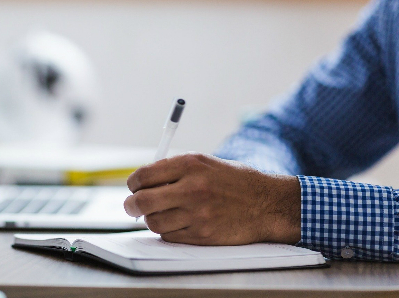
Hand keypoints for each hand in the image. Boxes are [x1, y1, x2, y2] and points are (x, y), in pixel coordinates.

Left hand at [124, 153, 300, 244]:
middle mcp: (192, 188)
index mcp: (190, 164)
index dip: (133, 183)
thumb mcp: (205, 163)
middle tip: (132, 206)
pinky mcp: (202, 235)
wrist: (267, 203)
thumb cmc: (234, 181)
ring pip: (153, 222)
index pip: (144, 175)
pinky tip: (177, 222)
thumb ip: (174, 169)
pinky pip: (169, 236)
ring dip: (151, 219)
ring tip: (160, 213)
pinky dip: (167, 231)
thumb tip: (142, 182)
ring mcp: (197, 214)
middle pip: (142, 201)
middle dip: (131, 205)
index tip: (133, 187)